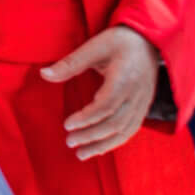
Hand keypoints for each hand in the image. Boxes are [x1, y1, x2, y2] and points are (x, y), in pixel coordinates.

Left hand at [43, 24, 159, 159]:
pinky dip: (115, 142)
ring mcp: (143, 103)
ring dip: (103, 145)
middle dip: (92, 136)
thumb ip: (70, 63)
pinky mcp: (144, 107)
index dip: (87, 118)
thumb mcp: (94, 47)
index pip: (107, 105)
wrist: (150, 40)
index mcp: (125, 78)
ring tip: (81, 154)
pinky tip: (99, 149)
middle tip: (69, 142)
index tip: (67, 125)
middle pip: (116, 123)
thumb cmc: (120, 41)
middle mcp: (137, 94)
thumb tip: (44, 74)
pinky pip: (132, 129)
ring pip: (125, 131)